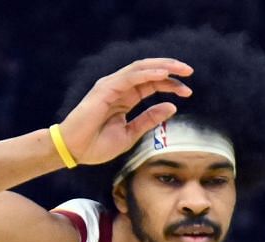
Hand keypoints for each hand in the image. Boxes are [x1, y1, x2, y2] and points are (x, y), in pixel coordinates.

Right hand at [56, 58, 192, 165]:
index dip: (170, 85)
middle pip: (148, 71)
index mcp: (125, 98)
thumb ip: (149, 119)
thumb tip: (172, 107)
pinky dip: (147, 74)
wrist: (75, 150)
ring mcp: (111, 85)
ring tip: (180, 69)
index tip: (188, 91)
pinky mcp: (105, 88)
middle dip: (170, 69)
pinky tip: (162, 74)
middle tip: (190, 71)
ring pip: (140, 69)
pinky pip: (130, 77)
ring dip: (162, 67)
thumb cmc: (97, 144)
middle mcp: (119, 87)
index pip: (151, 84)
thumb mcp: (131, 133)